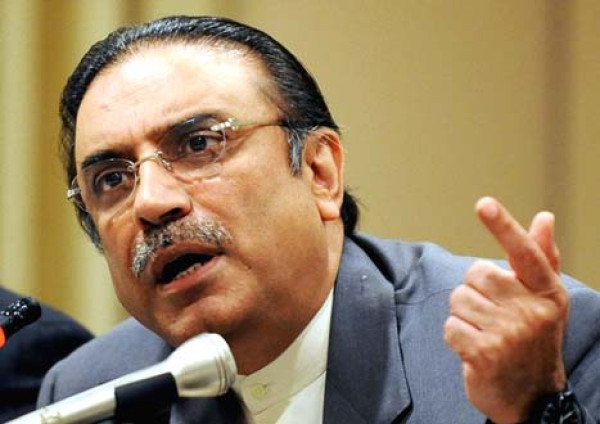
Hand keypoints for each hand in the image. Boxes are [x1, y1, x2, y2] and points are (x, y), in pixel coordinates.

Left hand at [444, 197, 568, 422]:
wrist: (533, 397)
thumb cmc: (534, 338)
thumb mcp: (545, 299)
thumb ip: (541, 256)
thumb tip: (544, 216)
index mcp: (546, 291)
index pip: (524, 252)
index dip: (503, 226)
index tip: (484, 204)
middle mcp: (531, 310)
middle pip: (474, 274)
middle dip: (476, 292)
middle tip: (493, 314)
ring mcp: (508, 334)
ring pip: (458, 299)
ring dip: (464, 316)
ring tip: (485, 332)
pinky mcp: (484, 354)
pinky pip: (449, 326)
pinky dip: (456, 337)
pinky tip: (475, 349)